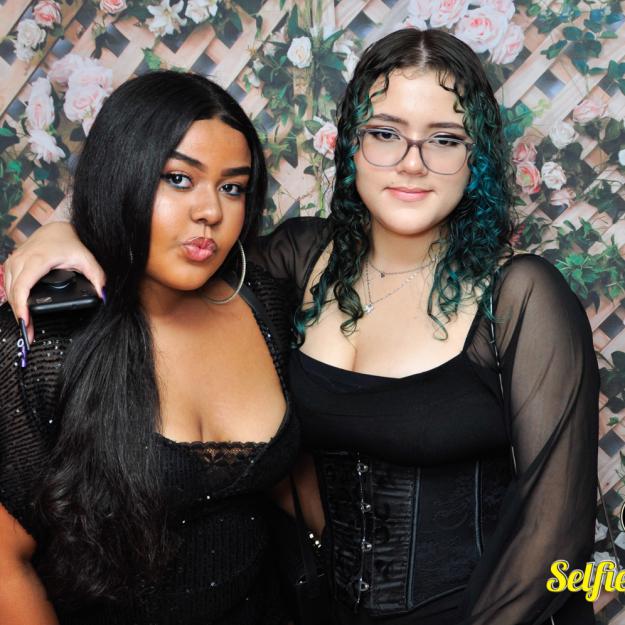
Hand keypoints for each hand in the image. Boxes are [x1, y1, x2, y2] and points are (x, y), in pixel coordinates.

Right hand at [3, 222, 105, 342]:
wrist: (57, 229)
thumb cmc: (69, 243)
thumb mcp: (87, 258)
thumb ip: (96, 276)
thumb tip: (103, 294)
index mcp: (38, 260)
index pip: (23, 286)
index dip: (21, 306)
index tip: (25, 322)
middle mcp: (21, 260)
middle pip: (13, 292)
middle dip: (20, 314)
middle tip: (28, 333)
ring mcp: (14, 261)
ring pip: (8, 289)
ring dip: (15, 308)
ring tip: (25, 325)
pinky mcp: (12, 264)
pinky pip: (8, 284)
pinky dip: (14, 299)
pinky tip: (20, 310)